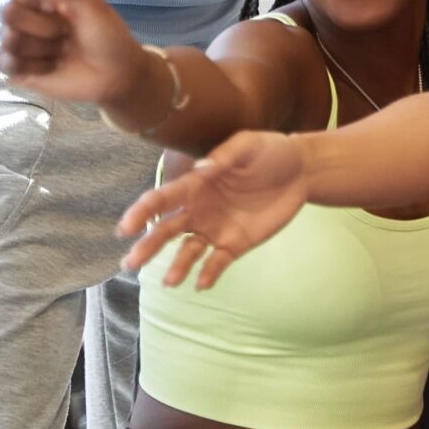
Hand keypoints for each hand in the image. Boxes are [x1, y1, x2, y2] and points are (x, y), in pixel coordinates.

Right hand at [0, 0, 147, 108]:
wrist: (114, 75)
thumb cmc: (106, 35)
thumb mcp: (95, 6)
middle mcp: (27, 14)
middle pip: (9, 12)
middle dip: (40, 25)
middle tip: (65, 32)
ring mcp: (20, 42)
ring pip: (9, 39)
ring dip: (40, 47)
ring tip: (61, 50)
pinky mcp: (17, 69)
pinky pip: (5, 63)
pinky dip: (32, 66)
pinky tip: (51, 66)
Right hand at [116, 130, 306, 289]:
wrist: (302, 171)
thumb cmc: (269, 152)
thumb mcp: (249, 145)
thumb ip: (225, 155)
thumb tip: (202, 168)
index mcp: (195, 185)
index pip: (161, 199)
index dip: (142, 212)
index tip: (126, 228)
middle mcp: (198, 210)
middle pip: (166, 230)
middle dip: (147, 246)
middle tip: (130, 263)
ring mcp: (215, 229)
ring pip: (187, 251)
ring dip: (177, 266)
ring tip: (169, 281)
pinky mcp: (235, 244)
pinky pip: (216, 262)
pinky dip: (208, 273)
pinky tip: (201, 283)